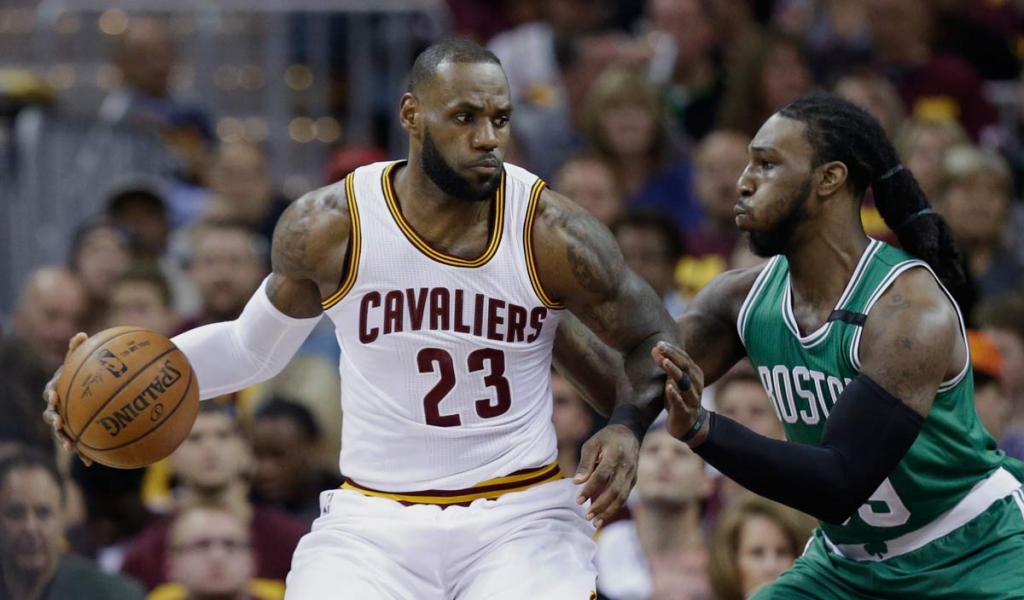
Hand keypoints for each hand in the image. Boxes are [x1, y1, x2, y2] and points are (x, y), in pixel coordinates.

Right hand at [41, 332, 91, 465]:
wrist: (83, 391)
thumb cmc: (81, 373)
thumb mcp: (79, 362)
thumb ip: (78, 350)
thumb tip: (82, 334)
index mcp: (55, 391)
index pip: (50, 393)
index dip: (52, 395)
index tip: (56, 395)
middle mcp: (55, 408)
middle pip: (50, 416)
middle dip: (54, 421)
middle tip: (60, 423)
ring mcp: (63, 422)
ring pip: (61, 433)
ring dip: (64, 439)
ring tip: (71, 446)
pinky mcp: (73, 433)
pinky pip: (77, 443)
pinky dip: (82, 452)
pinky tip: (90, 462)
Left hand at [573, 423, 639, 528]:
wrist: (629, 433)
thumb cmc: (606, 438)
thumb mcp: (592, 444)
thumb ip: (585, 463)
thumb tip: (576, 482)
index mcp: (615, 455)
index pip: (602, 475)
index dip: (590, 489)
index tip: (578, 501)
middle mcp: (626, 466)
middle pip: (614, 490)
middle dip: (600, 506)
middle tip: (586, 516)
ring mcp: (632, 475)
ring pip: (622, 497)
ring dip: (609, 512)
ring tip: (595, 523)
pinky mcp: (634, 481)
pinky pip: (625, 497)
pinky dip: (615, 508)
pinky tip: (604, 516)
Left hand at [651, 342, 704, 440]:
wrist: (687, 425)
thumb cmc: (678, 398)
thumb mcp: (672, 380)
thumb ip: (666, 365)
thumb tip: (655, 348)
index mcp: (695, 374)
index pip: (685, 358)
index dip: (673, 350)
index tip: (660, 343)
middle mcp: (696, 385)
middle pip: (686, 367)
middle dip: (673, 356)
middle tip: (660, 347)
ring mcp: (692, 399)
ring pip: (685, 384)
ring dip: (675, 372)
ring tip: (664, 362)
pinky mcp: (685, 413)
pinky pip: (681, 403)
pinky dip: (675, 394)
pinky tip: (668, 387)